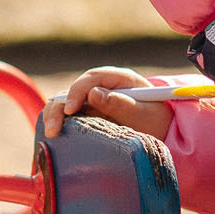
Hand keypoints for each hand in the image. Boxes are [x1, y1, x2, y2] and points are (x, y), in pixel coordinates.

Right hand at [40, 66, 173, 141]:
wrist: (163, 130)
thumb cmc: (156, 119)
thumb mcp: (144, 113)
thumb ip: (121, 104)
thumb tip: (93, 93)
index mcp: (119, 78)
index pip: (92, 78)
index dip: (77, 92)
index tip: (70, 110)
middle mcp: (103, 85)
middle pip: (74, 89)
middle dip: (60, 107)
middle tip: (53, 128)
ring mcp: (94, 99)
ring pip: (67, 101)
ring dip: (55, 115)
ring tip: (51, 133)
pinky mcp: (89, 112)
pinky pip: (70, 115)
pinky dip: (60, 122)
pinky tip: (55, 135)